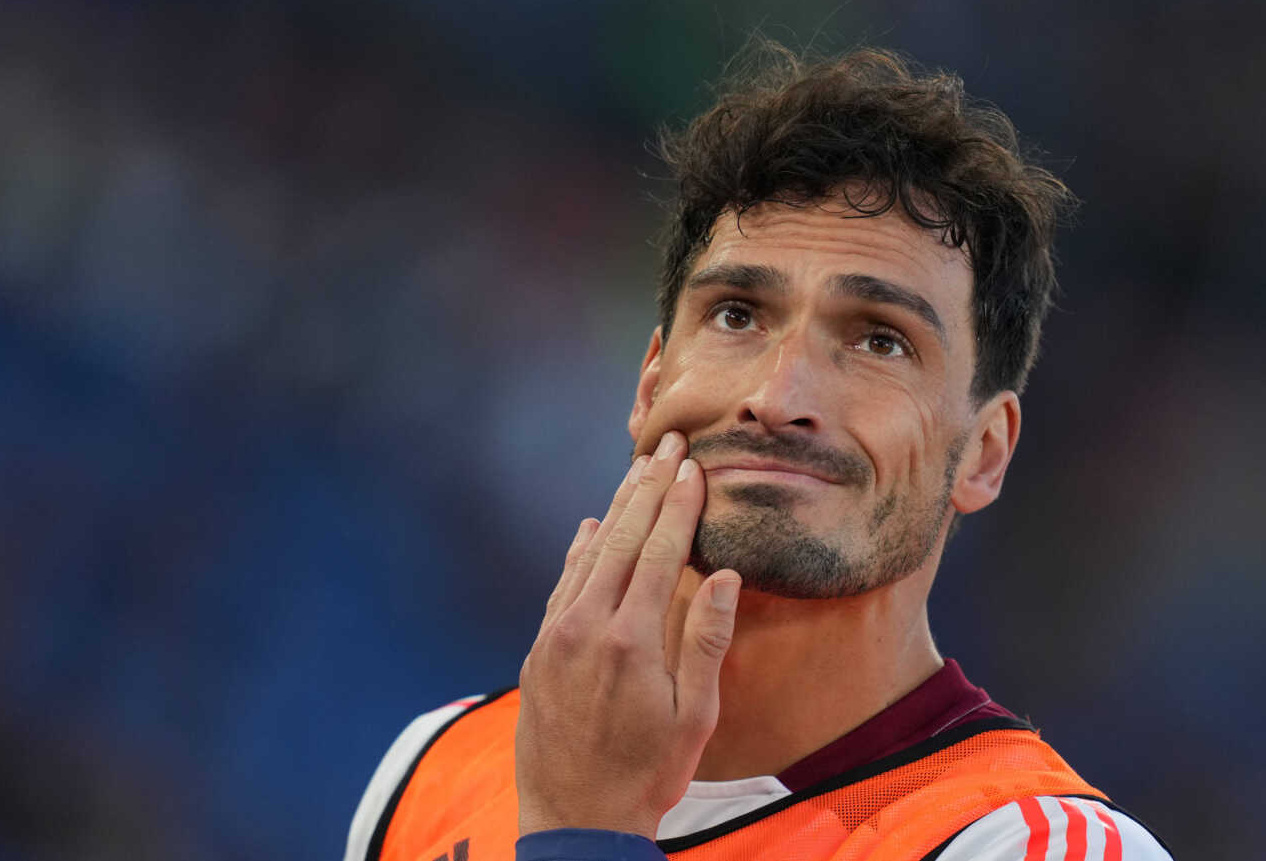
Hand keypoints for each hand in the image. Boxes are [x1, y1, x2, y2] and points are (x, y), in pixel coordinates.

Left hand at [515, 431, 741, 838]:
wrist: (575, 820)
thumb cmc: (648, 773)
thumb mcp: (696, 717)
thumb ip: (709, 641)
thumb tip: (726, 575)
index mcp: (633, 640)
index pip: (660, 551)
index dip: (678, 505)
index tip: (692, 466)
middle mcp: (587, 626)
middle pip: (621, 539)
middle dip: (648, 488)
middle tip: (667, 445)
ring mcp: (556, 636)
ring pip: (588, 555)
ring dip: (614, 509)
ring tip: (637, 471)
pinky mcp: (538, 650)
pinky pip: (560, 584)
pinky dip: (577, 551)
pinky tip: (590, 527)